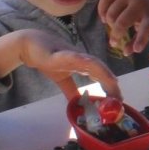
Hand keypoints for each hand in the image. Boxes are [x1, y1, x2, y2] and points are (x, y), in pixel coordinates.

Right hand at [0, 29, 122, 101]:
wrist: (29, 46)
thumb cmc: (48, 58)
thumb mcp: (62, 80)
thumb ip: (71, 91)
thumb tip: (78, 103)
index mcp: (83, 65)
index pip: (101, 75)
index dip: (111, 86)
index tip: (119, 99)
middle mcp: (81, 58)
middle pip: (101, 70)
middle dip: (111, 82)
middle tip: (119, 97)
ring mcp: (72, 54)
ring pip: (92, 63)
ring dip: (103, 72)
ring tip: (113, 83)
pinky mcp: (60, 53)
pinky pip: (73, 57)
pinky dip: (83, 61)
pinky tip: (90, 65)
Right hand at [97, 0, 148, 53]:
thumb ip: (139, 39)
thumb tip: (125, 53)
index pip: (147, 28)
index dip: (141, 40)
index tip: (137, 49)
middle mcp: (141, 2)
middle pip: (122, 22)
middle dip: (115, 35)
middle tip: (114, 41)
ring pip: (110, 13)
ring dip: (109, 23)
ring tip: (113, 25)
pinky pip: (104, 0)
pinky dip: (102, 11)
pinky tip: (105, 17)